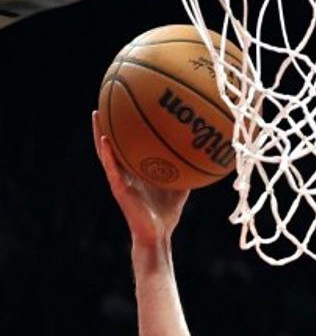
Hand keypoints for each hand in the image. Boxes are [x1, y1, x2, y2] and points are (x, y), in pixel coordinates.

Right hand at [92, 111, 189, 243]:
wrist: (158, 234)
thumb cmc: (166, 214)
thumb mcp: (179, 188)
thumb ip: (185, 172)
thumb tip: (200, 157)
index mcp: (136, 171)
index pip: (127, 146)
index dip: (124, 129)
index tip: (124, 107)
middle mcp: (125, 172)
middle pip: (113, 144)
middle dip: (108, 124)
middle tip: (105, 101)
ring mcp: (120, 180)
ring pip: (105, 152)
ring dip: (99, 133)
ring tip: (96, 113)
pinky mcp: (119, 189)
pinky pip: (111, 168)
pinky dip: (107, 154)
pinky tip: (104, 139)